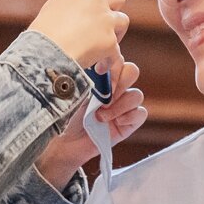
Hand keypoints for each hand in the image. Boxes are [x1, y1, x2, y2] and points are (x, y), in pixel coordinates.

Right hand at [29, 0, 129, 71]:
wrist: (42, 54)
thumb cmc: (38, 39)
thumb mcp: (48, 15)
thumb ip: (66, 12)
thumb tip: (74, 22)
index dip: (91, 11)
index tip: (85, 25)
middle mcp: (92, 0)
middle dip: (115, 10)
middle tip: (108, 26)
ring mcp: (104, 19)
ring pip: (123, 21)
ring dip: (116, 34)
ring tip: (105, 49)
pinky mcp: (110, 39)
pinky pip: (116, 50)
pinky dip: (110, 60)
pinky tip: (99, 68)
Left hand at [36, 61, 148, 184]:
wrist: (62, 144)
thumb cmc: (63, 116)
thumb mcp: (73, 91)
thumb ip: (87, 74)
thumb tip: (98, 61)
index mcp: (101, 76)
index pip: (117, 58)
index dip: (114, 61)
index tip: (98, 71)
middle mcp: (114, 89)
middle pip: (132, 72)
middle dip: (119, 83)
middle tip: (104, 96)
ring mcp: (123, 106)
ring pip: (137, 94)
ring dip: (120, 104)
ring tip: (101, 116)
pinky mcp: (128, 123)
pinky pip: (141, 113)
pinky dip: (129, 116)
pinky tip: (113, 122)